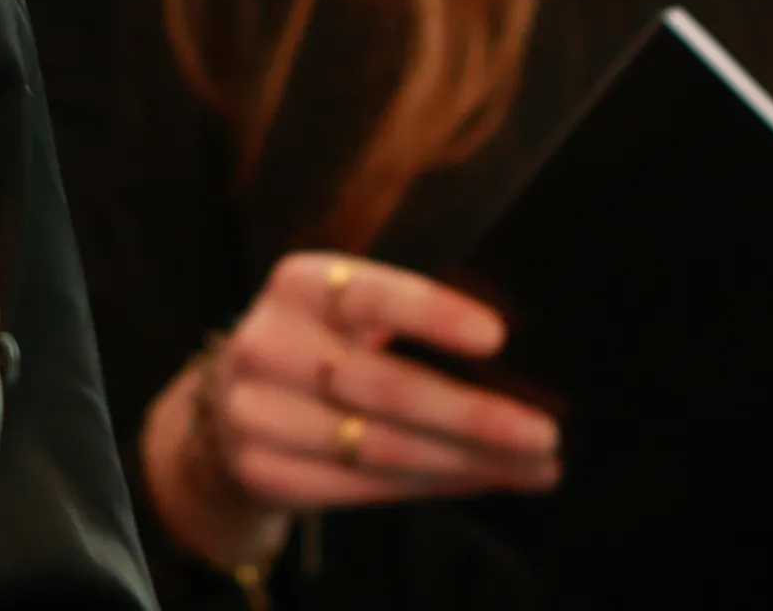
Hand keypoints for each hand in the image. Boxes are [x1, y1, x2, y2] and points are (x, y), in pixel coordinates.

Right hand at [142, 252, 558, 564]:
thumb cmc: (321, 347)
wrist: (228, 408)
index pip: (371, 295)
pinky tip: (481, 478)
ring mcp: (257, 413)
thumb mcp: (342, 310)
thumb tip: (511, 363)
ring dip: (469, 462)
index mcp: (297, 285)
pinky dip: (435, 486)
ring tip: (533, 466)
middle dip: (476, 416)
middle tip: (545, 434)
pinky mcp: (264, 471)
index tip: (497, 338)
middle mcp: (267, 344)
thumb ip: (404, 321)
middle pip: (387, 387)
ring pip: (383, 447)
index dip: (432, 314)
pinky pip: (365, 487)